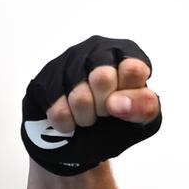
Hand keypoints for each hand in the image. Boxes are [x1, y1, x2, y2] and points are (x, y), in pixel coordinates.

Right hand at [21, 36, 161, 175]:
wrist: (83, 139)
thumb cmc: (119, 121)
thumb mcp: (144, 118)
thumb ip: (144, 107)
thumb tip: (118, 104)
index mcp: (127, 54)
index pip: (133, 69)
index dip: (129, 96)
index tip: (125, 104)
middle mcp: (97, 49)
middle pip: (103, 79)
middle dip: (106, 107)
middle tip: (106, 112)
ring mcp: (67, 61)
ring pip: (79, 96)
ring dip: (87, 118)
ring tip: (89, 117)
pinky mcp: (44, 79)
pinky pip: (58, 109)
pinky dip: (69, 125)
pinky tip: (72, 121)